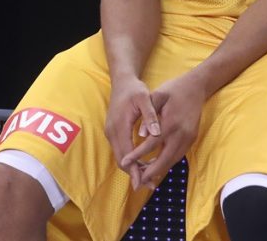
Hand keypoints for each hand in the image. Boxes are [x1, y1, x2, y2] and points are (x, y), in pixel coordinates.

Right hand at [105, 75, 160, 189]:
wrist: (121, 82)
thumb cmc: (134, 89)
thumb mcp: (144, 98)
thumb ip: (149, 116)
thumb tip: (156, 134)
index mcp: (119, 126)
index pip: (126, 154)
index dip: (135, 169)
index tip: (144, 181)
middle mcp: (112, 132)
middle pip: (121, 160)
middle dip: (134, 173)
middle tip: (149, 185)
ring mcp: (111, 133)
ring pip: (120, 157)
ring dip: (132, 168)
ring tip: (148, 179)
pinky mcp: (113, 132)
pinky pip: (121, 150)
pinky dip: (130, 160)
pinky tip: (142, 164)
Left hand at [120, 73, 206, 190]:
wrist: (196, 87)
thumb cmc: (173, 90)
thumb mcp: (158, 96)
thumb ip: (148, 115)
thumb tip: (140, 135)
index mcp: (171, 123)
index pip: (151, 145)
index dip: (137, 155)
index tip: (124, 163)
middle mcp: (181, 134)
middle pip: (164, 160)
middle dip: (149, 173)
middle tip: (135, 182)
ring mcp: (188, 138)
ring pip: (172, 161)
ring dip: (158, 170)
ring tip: (143, 176)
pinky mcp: (191, 139)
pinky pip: (178, 156)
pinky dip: (166, 163)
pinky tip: (156, 166)